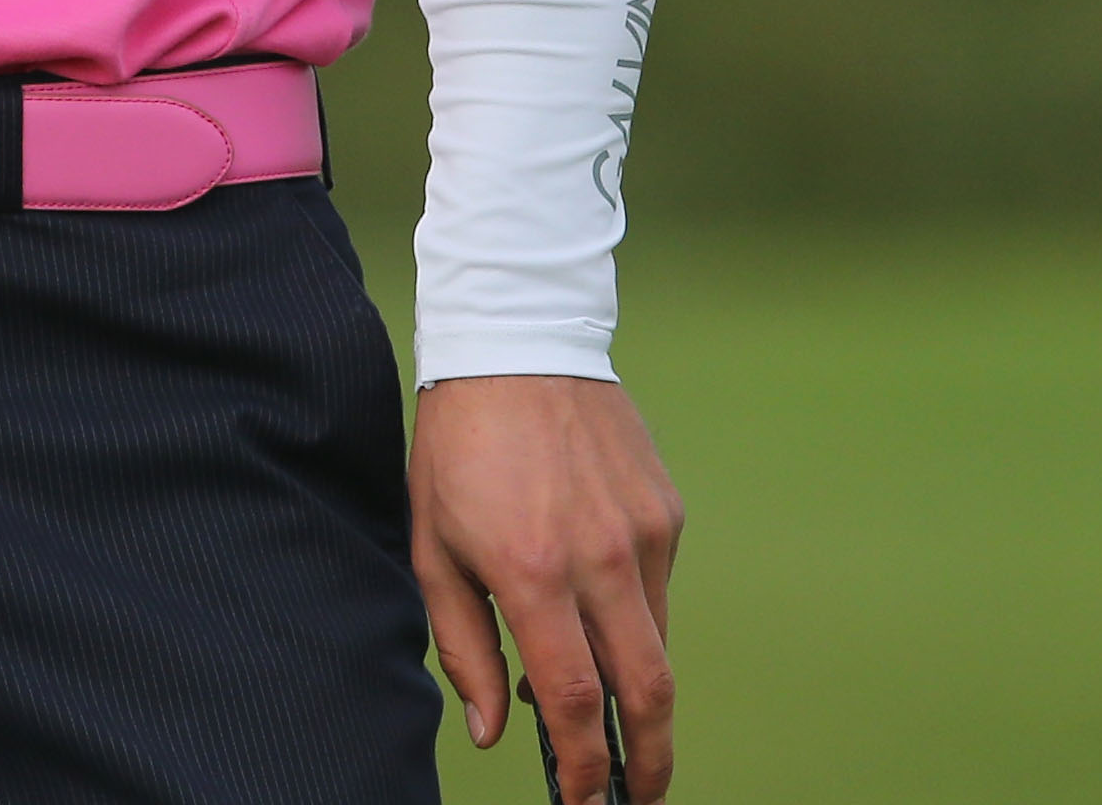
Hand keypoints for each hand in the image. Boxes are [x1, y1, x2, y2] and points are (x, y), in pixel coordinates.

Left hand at [412, 374, 680, 803]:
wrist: (516, 342)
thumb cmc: (459, 446)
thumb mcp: (432, 546)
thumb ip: (464, 646)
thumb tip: (494, 730)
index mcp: (532, 571)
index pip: (577, 700)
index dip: (584, 766)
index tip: (580, 799)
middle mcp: (601, 557)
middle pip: (649, 691)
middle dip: (649, 761)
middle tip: (635, 795)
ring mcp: (644, 534)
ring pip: (658, 644)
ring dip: (638, 691)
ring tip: (603, 705)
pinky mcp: (668, 512)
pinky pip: (659, 592)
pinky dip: (634, 621)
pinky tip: (597, 606)